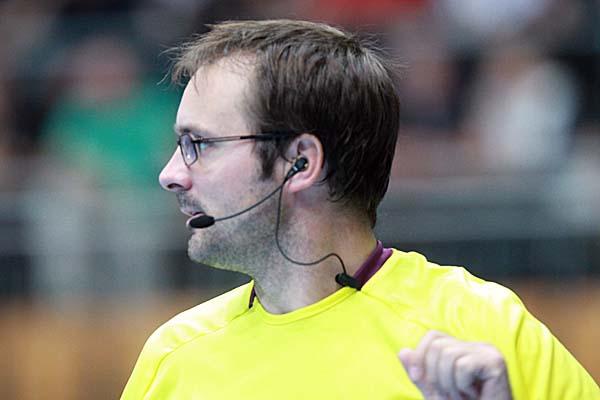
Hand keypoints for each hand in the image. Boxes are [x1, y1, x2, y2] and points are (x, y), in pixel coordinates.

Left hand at [398, 330, 512, 399]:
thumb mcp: (435, 393)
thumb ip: (420, 375)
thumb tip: (402, 351)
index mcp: (463, 349)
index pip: (432, 337)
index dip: (420, 357)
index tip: (419, 379)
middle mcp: (476, 345)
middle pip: (437, 345)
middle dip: (435, 376)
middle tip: (449, 396)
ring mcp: (487, 351)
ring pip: (448, 355)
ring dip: (448, 384)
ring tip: (462, 397)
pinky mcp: (495, 361)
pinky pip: (462, 366)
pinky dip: (462, 386)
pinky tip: (475, 395)